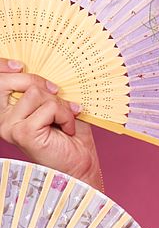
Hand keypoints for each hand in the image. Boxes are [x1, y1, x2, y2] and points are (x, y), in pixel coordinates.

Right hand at [0, 58, 101, 188]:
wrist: (81, 162)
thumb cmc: (69, 134)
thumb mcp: (55, 103)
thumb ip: (42, 89)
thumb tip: (42, 66)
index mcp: (7, 110)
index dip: (2, 66)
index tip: (19, 65)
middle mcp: (3, 119)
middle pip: (10, 81)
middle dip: (37, 81)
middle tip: (57, 93)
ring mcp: (10, 127)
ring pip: (35, 92)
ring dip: (59, 104)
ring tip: (65, 119)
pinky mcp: (23, 133)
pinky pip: (49, 107)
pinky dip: (65, 115)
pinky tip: (67, 129)